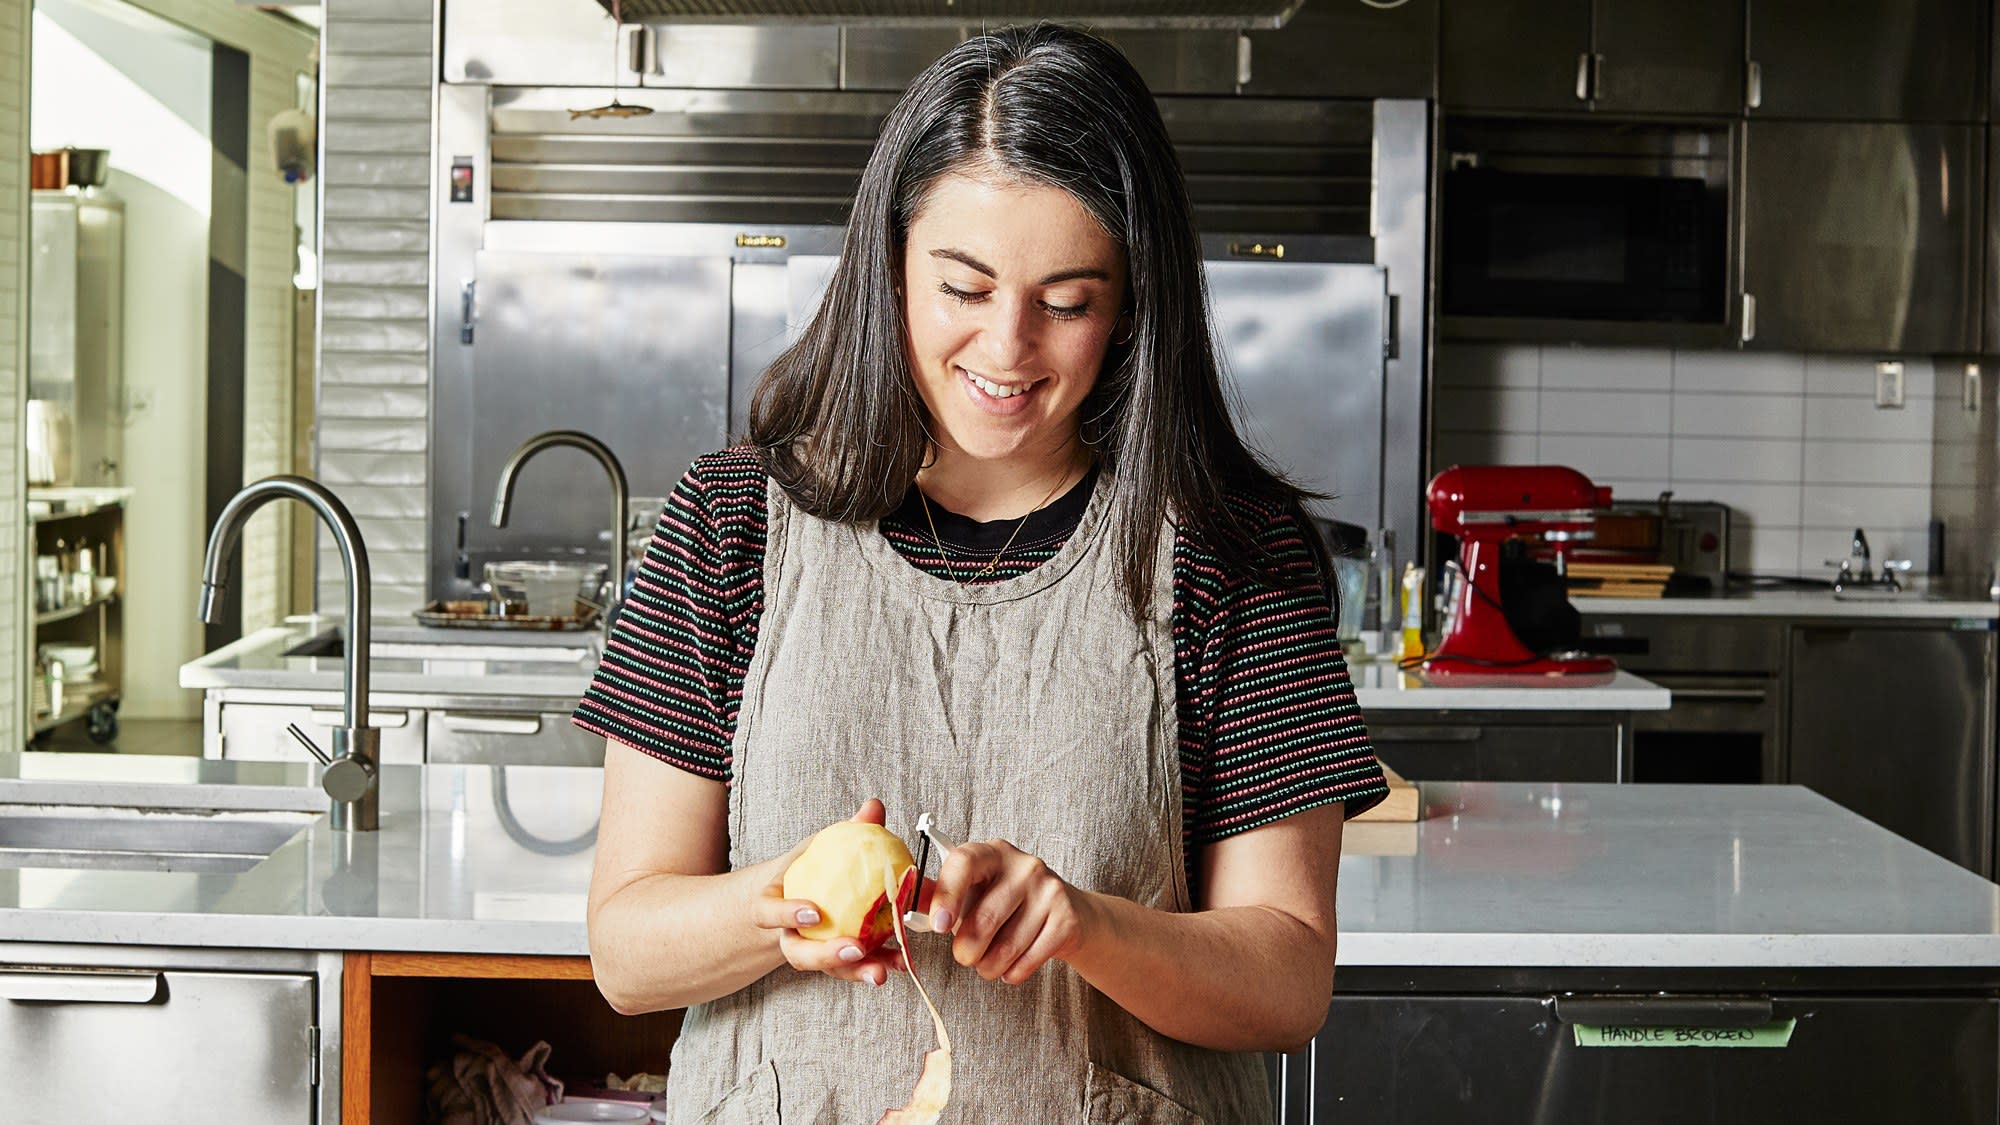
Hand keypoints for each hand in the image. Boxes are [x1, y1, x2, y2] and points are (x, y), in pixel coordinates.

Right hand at [751, 798, 904, 986]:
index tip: (813, 913)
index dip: (785, 914)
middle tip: (856, 949)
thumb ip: (849, 830)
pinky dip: (879, 962)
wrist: (806, 894)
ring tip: (883, 970)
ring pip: (830, 970)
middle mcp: (790, 936)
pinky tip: (900, 961)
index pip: (767, 913)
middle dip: (827, 956)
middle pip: (799, 955)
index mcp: (774, 906)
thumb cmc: (814, 868)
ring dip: (857, 971)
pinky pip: (856, 967)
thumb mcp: (825, 846)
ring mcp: (814, 953)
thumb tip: (873, 806)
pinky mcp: (839, 962)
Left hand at [928, 838, 1089, 984]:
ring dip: (989, 967)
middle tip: (964, 956)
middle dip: (966, 950)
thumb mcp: (975, 891)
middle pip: (984, 918)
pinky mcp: (1067, 919)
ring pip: (1006, 947)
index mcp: (992, 853)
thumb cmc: (1008, 903)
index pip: (964, 863)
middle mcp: (1024, 866)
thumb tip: (906, 903)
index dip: (946, 895)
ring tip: (988, 963)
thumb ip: (940, 897)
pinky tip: (1012, 965)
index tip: (937, 927)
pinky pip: (1029, 961)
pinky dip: (1013, 973)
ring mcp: (1049, 891)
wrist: (1068, 913)